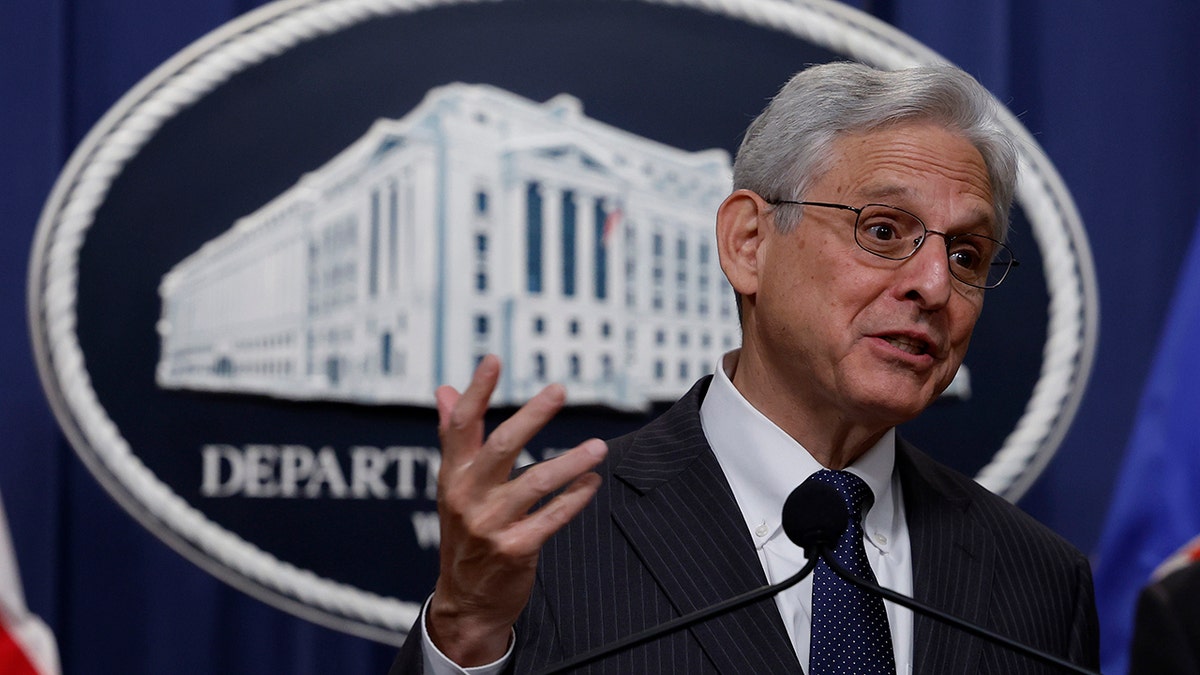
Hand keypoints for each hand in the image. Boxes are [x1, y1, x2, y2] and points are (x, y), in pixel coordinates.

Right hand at [427, 354, 607, 665]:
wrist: (465, 603)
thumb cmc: (466, 534)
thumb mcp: (453, 486)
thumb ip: (454, 437)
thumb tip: (444, 390)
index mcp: (453, 475)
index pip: (461, 425)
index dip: (476, 391)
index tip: (493, 359)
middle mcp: (468, 496)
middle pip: (502, 446)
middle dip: (532, 415)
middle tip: (559, 389)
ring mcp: (491, 524)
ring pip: (536, 482)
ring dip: (571, 462)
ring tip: (599, 447)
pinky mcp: (515, 549)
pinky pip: (552, 518)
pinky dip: (575, 498)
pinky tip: (593, 482)